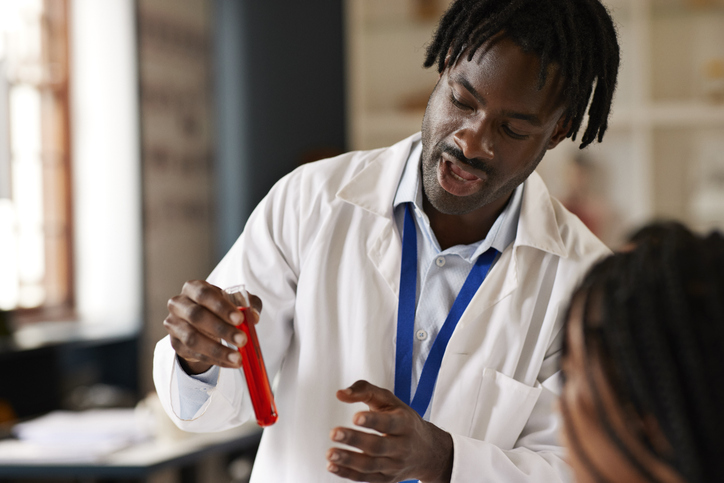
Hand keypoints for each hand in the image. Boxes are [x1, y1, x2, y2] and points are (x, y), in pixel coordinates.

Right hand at [163, 280, 261, 373]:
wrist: (201, 324)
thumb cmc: (220, 308)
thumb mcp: (236, 301)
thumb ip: (249, 304)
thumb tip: (253, 317)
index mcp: (193, 288)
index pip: (204, 294)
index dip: (221, 307)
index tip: (240, 319)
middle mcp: (179, 304)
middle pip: (196, 316)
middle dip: (221, 329)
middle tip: (242, 340)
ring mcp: (174, 325)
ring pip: (192, 339)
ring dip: (218, 350)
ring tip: (237, 358)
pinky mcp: (175, 344)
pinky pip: (195, 354)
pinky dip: (215, 360)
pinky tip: (230, 362)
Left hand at [327, 380, 452, 482]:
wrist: (427, 451)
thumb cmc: (403, 419)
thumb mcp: (390, 400)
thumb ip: (365, 390)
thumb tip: (340, 394)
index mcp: (404, 423)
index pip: (388, 423)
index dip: (372, 420)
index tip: (355, 417)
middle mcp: (402, 446)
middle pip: (378, 446)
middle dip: (355, 440)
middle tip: (333, 432)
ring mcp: (394, 465)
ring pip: (371, 465)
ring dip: (348, 460)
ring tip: (330, 452)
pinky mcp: (386, 479)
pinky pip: (366, 478)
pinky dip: (348, 473)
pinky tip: (332, 466)